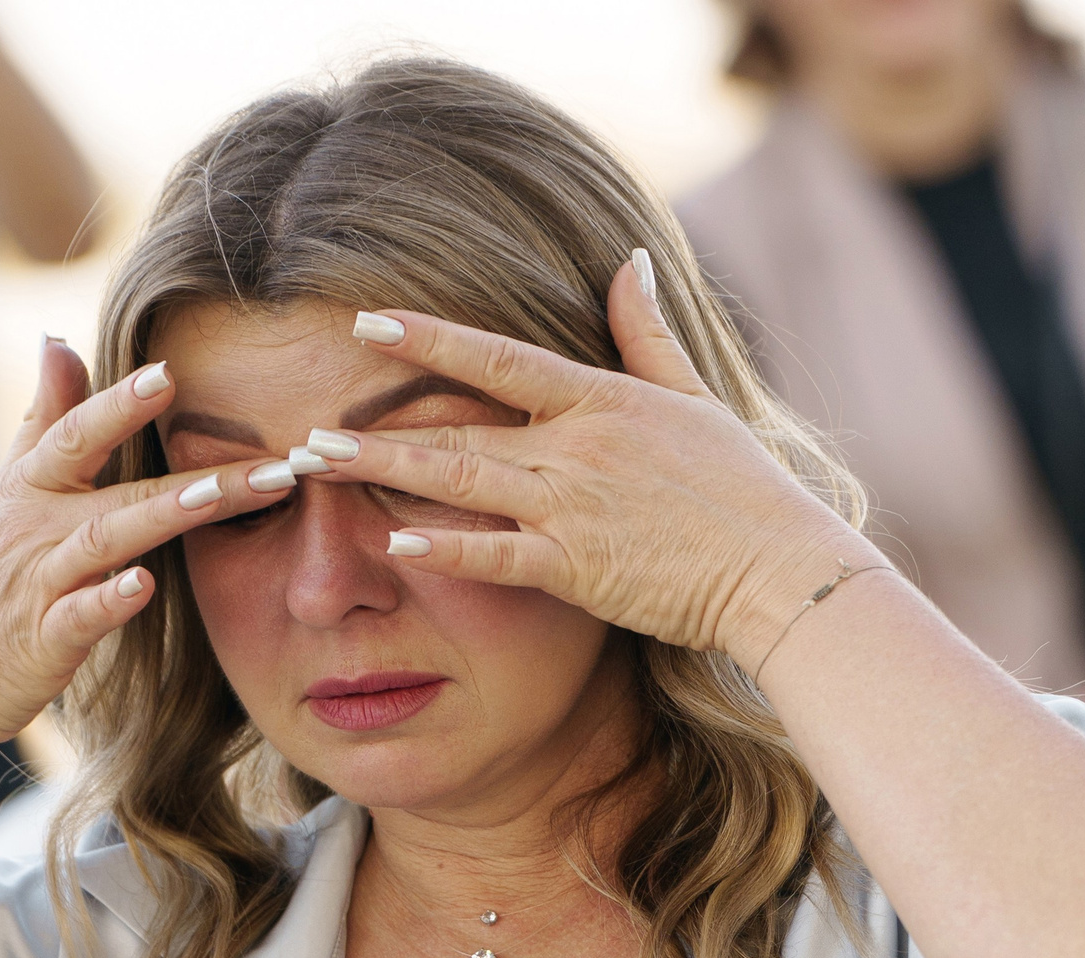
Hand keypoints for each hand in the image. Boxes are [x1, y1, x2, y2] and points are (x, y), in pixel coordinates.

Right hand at [0, 339, 293, 757]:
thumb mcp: (4, 492)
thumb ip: (41, 420)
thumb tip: (59, 340)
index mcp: (28, 488)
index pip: (76, 432)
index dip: (119, 401)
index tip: (170, 370)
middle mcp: (34, 527)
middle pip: (114, 484)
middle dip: (192, 469)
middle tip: (270, 459)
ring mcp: (38, 583)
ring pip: (105, 539)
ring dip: (163, 516)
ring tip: (219, 497)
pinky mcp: (41, 641)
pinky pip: (79, 616)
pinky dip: (110, 599)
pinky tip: (145, 586)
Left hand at [290, 256, 870, 664]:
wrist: (779, 567)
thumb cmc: (743, 488)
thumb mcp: (697, 396)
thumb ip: (647, 333)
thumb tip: (630, 261)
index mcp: (602, 401)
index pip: (498, 359)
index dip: (429, 338)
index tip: (367, 322)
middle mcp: (577, 447)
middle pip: (458, 424)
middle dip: (377, 425)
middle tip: (305, 426)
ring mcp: (573, 508)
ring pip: (461, 482)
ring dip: (384, 472)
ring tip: (319, 464)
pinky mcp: (578, 569)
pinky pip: (497, 555)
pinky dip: (445, 547)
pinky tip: (392, 538)